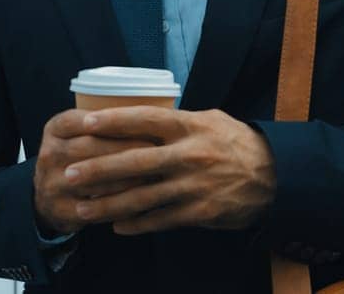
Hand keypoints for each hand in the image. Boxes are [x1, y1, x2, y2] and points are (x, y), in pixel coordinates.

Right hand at [33, 109, 161, 235]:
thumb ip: (105, 124)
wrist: (50, 196)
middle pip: (90, 148)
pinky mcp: (60, 210)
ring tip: (155, 173)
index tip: (146, 125)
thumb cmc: (79, 156)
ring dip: (127, 177)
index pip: (83, 120)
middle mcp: (48, 154)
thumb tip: (151, 115)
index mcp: (55, 129)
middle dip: (126, 148)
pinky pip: (95, 207)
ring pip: (95, 179)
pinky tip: (141, 198)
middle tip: (157, 150)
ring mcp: (52, 184)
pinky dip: (120, 203)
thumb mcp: (80, 133)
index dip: (114, 122)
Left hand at [61, 107, 276, 234]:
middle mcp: (189, 155)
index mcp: (189, 126)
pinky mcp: (200, 212)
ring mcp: (193, 186)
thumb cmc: (236, 143)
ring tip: (81, 209)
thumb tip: (140, 116)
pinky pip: (160, 220)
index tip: (84, 124)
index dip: (112, 121)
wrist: (275, 176)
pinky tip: (116, 226)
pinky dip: (136, 224)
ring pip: (142, 197)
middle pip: (134, 161)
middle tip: (69, 174)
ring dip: (108, 205)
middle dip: (98, 169)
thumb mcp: (210, 120)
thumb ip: (176, 120)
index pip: (144, 119)